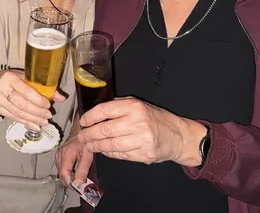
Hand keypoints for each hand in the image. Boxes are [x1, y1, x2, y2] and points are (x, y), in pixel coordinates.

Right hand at [0, 70, 65, 130]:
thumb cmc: (12, 78)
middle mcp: (2, 89)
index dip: (38, 100)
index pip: (26, 91)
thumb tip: (61, 97)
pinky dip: (26, 123)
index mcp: (10, 78)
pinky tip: (35, 126)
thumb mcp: (25, 77)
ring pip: (18, 113)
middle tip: (48, 115)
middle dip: (37, 112)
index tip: (48, 105)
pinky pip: (13, 118)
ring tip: (44, 122)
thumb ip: (42, 86)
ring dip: (33, 119)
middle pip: (22, 104)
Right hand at [56, 132, 92, 185]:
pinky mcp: (58, 156)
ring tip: (77, 175)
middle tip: (79, 183)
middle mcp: (60, 154)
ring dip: (68, 177)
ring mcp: (58, 155)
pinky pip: (61, 168)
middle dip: (70, 181)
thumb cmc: (84, 142)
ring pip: (60, 172)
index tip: (76, 187)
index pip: (63, 172)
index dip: (69, 182)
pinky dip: (66, 172)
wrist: (79, 133)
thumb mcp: (88, 155)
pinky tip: (73, 170)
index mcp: (67, 153)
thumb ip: (83, 168)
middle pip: (61, 174)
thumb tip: (79, 181)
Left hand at [77, 98, 206, 166]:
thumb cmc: (155, 118)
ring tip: (89, 145)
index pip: (105, 110)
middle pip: (105, 129)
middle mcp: (138, 122)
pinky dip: (108, 153)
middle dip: (89, 134)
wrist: (178, 136)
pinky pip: (120, 155)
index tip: (83, 121)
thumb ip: (119, 106)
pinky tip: (103, 150)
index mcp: (134, 107)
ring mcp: (141, 140)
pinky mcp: (144, 155)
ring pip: (111, 145)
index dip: (90, 116)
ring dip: (96, 146)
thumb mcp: (139, 105)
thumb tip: (95, 110)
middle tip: (82, 136)